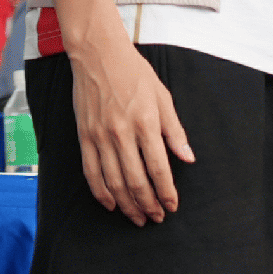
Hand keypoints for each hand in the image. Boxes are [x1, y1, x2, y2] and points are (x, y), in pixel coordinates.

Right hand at [68, 35, 192, 225]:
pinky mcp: (84, 137)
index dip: (166, 192)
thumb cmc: (135, 74)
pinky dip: (100, 192)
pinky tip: (111, 203)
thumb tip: (188, 157)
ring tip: (137, 217)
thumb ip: (175, 130)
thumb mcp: (163, 97)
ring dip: (126, 204)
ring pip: (113, 182)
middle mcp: (122, 134)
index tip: (172, 205)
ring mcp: (100, 137)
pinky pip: (91, 172)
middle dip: (148, 204)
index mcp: (146, 123)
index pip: (159, 168)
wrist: (99, 56)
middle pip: (136, 181)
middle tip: (156, 217)